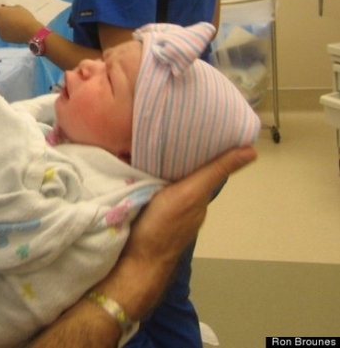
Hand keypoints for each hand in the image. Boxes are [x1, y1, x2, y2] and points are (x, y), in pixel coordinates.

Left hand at [0, 4, 41, 43]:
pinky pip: (3, 33)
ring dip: (4, 24)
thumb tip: (5, 9)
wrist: (30, 32)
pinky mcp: (3, 38)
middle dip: (1, 16)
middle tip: (10, 17)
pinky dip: (7, 32)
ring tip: (14, 25)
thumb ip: (9, 8)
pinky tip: (14, 31)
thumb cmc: (24, 17)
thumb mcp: (17, 7)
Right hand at [29, 146, 256, 347]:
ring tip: (149, 142)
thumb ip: (214, 172)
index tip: (199, 124)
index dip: (203, 147)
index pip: (205, 167)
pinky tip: (136, 167)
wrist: (134, 260)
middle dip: (180, 154)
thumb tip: (251, 152)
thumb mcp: (190, 192)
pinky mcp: (147, 212)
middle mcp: (185, 203)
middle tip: (168, 128)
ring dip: (162, 165)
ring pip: (168, 181)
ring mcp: (166, 210)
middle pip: (186, 173)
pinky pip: (151, 188)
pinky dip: (149, 176)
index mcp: (197, 196)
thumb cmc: (163, 226)